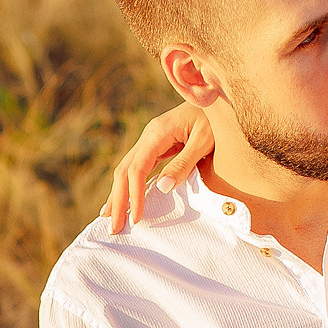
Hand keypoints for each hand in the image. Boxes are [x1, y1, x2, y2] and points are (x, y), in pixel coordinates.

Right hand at [102, 103, 214, 232]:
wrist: (217, 98)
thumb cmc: (215, 120)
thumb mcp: (204, 141)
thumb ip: (184, 163)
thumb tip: (162, 187)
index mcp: (157, 133)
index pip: (137, 169)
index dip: (134, 195)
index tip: (136, 219)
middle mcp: (149, 136)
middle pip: (123, 171)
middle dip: (117, 201)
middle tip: (113, 229)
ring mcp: (150, 141)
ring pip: (125, 170)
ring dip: (118, 195)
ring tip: (111, 220)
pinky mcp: (156, 146)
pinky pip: (136, 169)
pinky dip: (128, 186)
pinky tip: (125, 201)